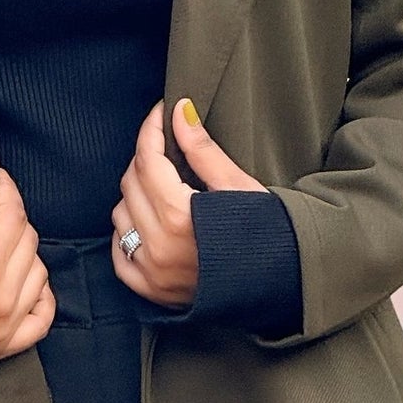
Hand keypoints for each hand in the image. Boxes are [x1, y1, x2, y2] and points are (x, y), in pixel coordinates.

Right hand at [0, 157, 56, 368]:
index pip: (14, 215)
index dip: (7, 190)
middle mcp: (3, 296)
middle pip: (29, 242)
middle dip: (12, 219)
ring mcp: (5, 326)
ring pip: (38, 275)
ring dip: (25, 255)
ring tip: (0, 246)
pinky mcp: (1, 348)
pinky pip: (41, 320)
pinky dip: (40, 299)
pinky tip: (25, 285)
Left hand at [109, 98, 268, 307]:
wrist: (283, 282)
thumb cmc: (268, 231)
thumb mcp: (237, 185)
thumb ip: (201, 149)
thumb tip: (179, 111)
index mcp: (180, 217)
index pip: (148, 160)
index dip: (152, 130)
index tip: (160, 113)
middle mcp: (159, 247)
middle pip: (131, 184)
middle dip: (146, 159)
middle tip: (168, 150)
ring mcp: (152, 272)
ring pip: (121, 215)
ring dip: (136, 195)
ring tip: (164, 189)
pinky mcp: (151, 291)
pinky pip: (119, 254)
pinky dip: (128, 233)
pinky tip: (149, 223)